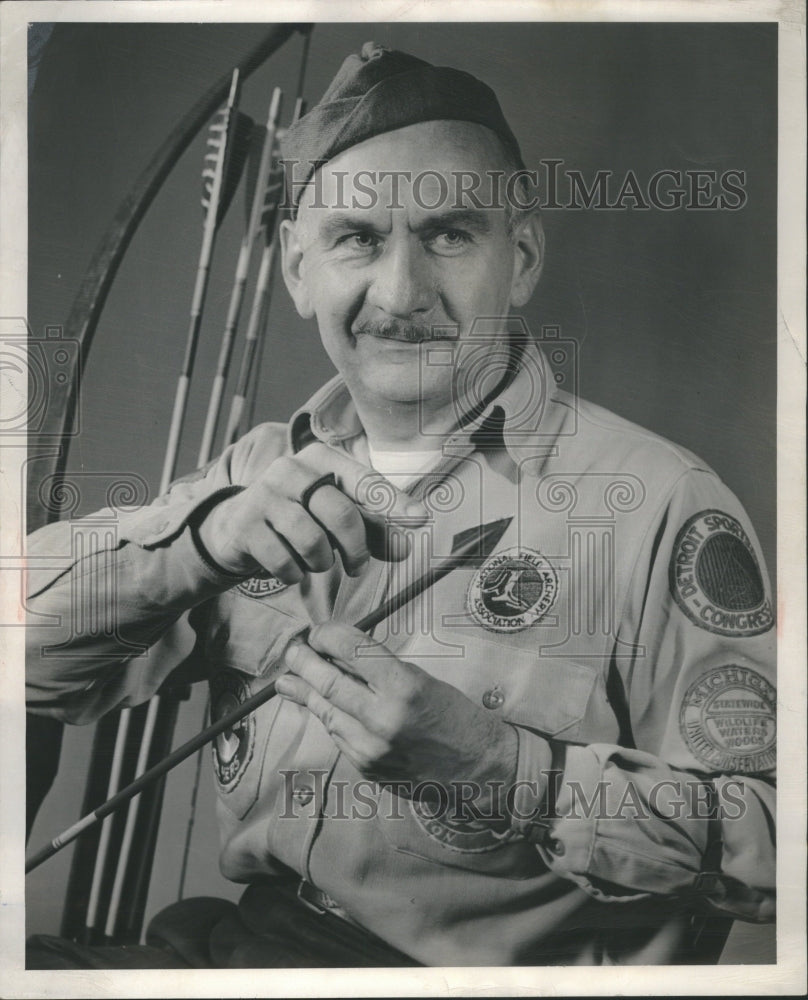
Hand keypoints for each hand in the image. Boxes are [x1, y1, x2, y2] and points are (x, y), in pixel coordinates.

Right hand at [197, 442, 427, 579]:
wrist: (235, 528)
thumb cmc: (298, 519)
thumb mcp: (335, 519)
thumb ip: (372, 530)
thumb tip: (406, 548)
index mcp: (321, 459)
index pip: (365, 480)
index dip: (394, 501)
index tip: (421, 519)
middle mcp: (291, 469)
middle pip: (341, 514)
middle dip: (356, 549)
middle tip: (358, 567)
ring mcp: (264, 495)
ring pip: (313, 541)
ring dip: (322, 563)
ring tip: (316, 561)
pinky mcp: (246, 525)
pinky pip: (284, 561)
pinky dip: (294, 573)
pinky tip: (290, 566)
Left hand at [275, 622, 518, 820]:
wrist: (479, 769)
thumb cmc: (456, 716)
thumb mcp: (422, 679)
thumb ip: (380, 669)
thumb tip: (338, 653)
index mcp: (404, 688)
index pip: (353, 651)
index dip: (329, 636)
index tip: (319, 630)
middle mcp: (383, 719)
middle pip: (328, 683)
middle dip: (304, 662)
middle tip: (292, 649)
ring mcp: (371, 748)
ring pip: (326, 712)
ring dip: (306, 692)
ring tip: (287, 678)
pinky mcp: (366, 768)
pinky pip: (338, 735)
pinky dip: (328, 716)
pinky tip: (319, 706)